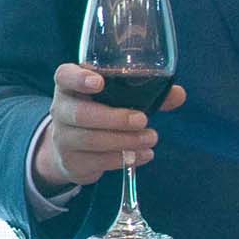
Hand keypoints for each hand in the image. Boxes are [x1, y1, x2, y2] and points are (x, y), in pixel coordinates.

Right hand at [31, 61, 180, 193]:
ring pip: (90, 139)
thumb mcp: (115, 98)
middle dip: (114, 118)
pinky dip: (123, 159)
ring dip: (125, 141)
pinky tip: (144, 155)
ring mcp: (62, 137)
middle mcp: (60, 109)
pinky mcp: (71, 161)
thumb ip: (146, 92)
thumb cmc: (99, 112)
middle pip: (80, 113)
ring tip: (151, 139)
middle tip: (143, 120)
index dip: (79, 79)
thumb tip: (178, 94)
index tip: (99, 82)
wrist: (71, 149)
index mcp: (69, 86)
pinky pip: (97, 161)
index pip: (64, 76)